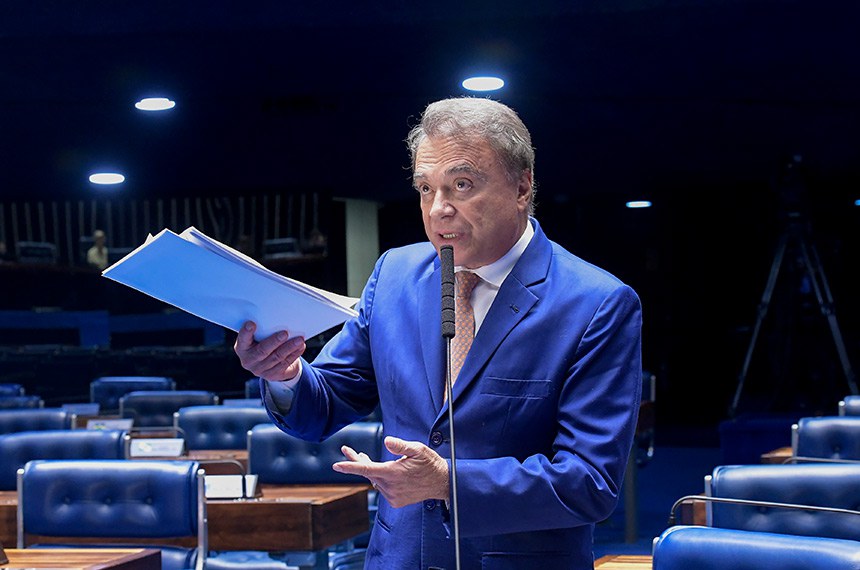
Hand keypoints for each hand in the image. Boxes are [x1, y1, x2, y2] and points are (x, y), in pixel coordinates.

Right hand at [233, 321, 305, 380]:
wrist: (268, 364)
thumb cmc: (262, 343)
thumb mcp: (256, 338)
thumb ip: (261, 330)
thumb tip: (276, 317)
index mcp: (242, 348)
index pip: (243, 339)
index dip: (246, 332)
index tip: (251, 323)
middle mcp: (249, 360)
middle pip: (262, 351)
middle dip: (274, 341)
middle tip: (285, 333)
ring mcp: (260, 370)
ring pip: (277, 357)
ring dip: (289, 347)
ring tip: (299, 339)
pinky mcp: (272, 375)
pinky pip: (285, 363)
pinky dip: (294, 354)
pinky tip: (301, 347)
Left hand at [332, 436, 449, 507]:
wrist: (443, 483)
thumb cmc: (430, 463)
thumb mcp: (418, 449)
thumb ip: (401, 446)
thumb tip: (386, 441)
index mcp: (394, 473)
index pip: (367, 469)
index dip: (350, 466)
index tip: (337, 465)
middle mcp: (391, 487)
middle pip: (367, 472)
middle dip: (356, 461)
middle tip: (346, 450)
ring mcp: (393, 496)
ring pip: (374, 480)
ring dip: (370, 469)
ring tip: (365, 457)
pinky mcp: (395, 501)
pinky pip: (382, 488)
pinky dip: (379, 478)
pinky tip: (383, 471)